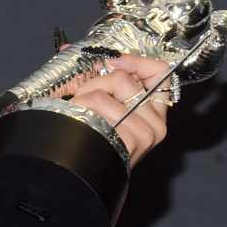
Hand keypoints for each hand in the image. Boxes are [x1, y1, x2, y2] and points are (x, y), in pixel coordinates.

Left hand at [53, 48, 170, 170]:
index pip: (160, 72)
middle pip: (124, 78)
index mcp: (153, 112)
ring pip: (108, 89)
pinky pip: (100, 102)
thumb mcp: (99, 105)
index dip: (136, 61)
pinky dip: (82, 107)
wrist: (82, 177)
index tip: (112, 61)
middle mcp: (156, 122)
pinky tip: (81, 123)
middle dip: (94, 83)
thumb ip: (92, 77)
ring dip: (84, 97)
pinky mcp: (132, 138)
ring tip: (79, 116)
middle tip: (82, 99)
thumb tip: (66, 49)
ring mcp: (146, 131)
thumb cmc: (92, 140)